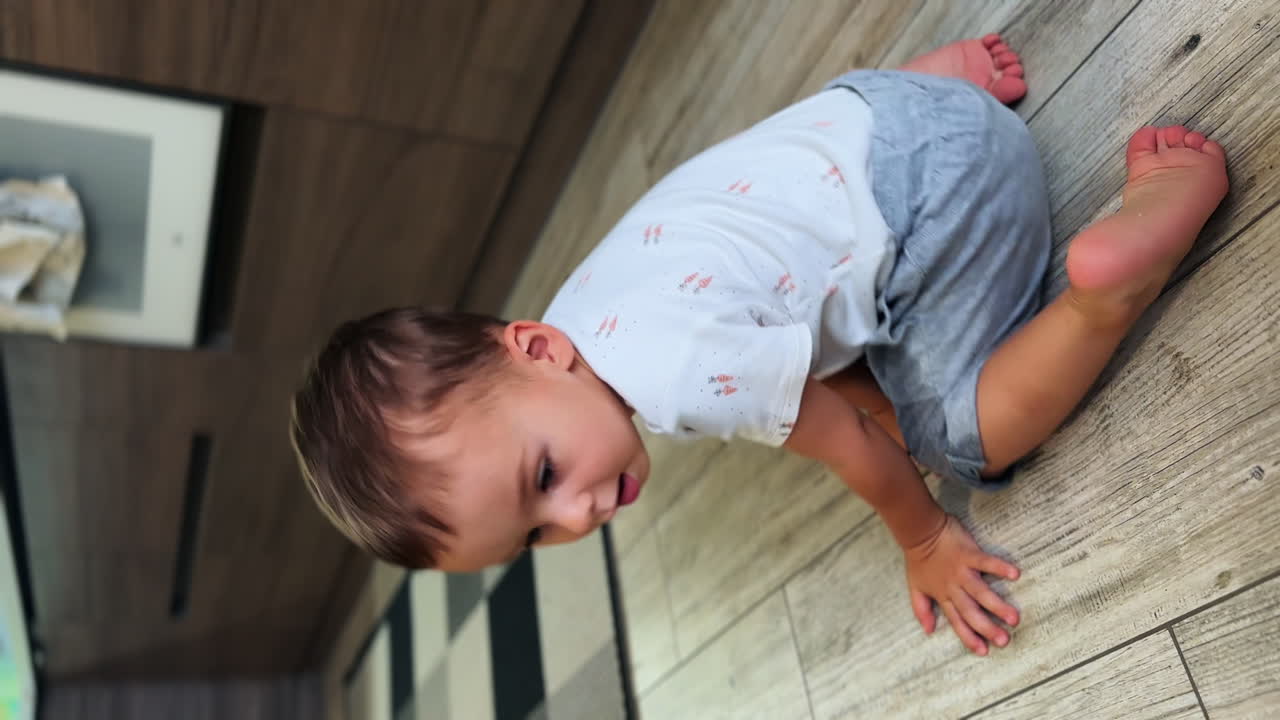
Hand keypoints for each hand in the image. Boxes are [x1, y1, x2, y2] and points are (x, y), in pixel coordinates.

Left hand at [903, 514, 1020, 655]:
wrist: (919, 531)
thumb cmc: (919, 559)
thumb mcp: (915, 587)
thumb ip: (921, 609)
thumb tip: (928, 631)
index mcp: (944, 596)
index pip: (957, 621)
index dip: (969, 637)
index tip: (984, 651)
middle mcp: (954, 587)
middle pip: (971, 611)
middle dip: (987, 628)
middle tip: (1004, 641)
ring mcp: (962, 571)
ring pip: (980, 593)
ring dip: (997, 606)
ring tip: (1013, 618)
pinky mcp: (968, 554)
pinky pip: (986, 562)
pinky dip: (1000, 567)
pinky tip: (1015, 574)